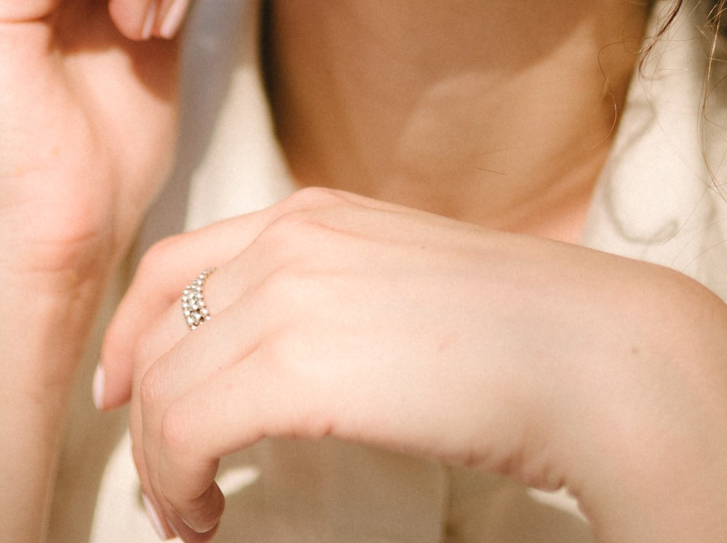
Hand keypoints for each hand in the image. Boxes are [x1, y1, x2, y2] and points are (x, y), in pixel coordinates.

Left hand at [96, 190, 611, 540]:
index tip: (125, 393)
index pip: (177, 263)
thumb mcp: (413, 285)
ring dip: (160, 463)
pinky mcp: (290, 365)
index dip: (133, 333)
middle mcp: (289, 240)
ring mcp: (286, 295)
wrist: (601, 360)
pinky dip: (177, 480)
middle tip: (163, 482)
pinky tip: (210, 514)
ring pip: (161, 385)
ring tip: (191, 514)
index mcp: (318, 213)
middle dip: (142, 412)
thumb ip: (343, 297)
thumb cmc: (533, 341)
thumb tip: (300, 362)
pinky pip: (184, 428)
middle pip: (157, 328)